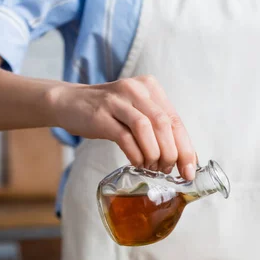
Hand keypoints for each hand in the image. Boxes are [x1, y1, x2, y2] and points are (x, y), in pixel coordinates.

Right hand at [48, 75, 196, 179]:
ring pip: (147, 128)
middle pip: (164, 124)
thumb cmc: (109, 113)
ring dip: (154, 154)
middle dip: (171, 154)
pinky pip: (125, 137)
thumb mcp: (136, 113)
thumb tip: (184, 158)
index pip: (176, 120)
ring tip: (153, 168)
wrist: (69, 102)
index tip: (189, 171)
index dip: (186, 148)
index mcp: (150, 88)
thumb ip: (158, 128)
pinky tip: (138, 164)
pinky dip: (136, 155)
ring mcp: (117, 101)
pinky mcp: (101, 115)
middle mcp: (136, 89)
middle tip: (168, 171)